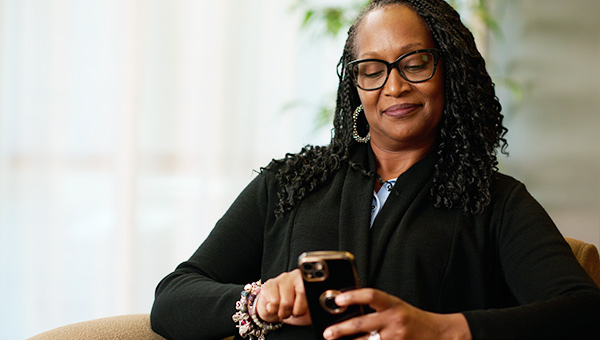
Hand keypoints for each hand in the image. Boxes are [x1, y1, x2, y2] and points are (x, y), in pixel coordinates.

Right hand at [255, 269, 311, 325]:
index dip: (307, 303)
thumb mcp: (308, 312)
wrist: (274, 311)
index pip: (314, 289)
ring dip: (284, 312)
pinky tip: (274, 306)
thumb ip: (315, 309)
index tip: (303, 309)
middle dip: (297, 310)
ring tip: (283, 309)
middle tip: (293, 312)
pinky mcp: (269, 285)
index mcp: (307, 281)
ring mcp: (281, 279)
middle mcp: (295, 276)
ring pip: (286, 301)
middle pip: (302, 293)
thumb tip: (323, 308)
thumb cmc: (292, 310)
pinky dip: (274, 310)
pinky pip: (274, 303)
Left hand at [323, 288, 470, 339]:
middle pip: (362, 324)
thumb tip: (350, 309)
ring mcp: (396, 337)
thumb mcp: (397, 306)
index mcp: (393, 304)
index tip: (338, 300)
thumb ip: (377, 307)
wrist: (440, 334)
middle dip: (341, 330)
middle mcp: (394, 320)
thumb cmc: (413, 319)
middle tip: (327, 333)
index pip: (371, 296)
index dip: (353, 296)